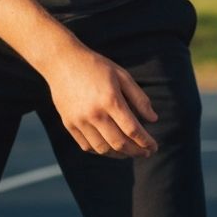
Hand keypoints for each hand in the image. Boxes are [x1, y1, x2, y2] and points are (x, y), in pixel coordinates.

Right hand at [46, 43, 157, 158]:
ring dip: (119, 155)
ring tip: (129, 151)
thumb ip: (139, 98)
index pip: (132, 129)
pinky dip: (101, 151)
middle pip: (119, 144)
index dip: (145, 142)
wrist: (63, 62)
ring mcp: (80, 121)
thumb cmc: (97, 66)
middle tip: (146, 153)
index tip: (154, 147)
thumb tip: (153, 119)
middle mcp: (95, 114)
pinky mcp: (69, 124)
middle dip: (136, 152)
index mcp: (111, 100)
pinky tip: (110, 147)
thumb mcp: (122, 75)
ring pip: (103, 149)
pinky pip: (87, 146)